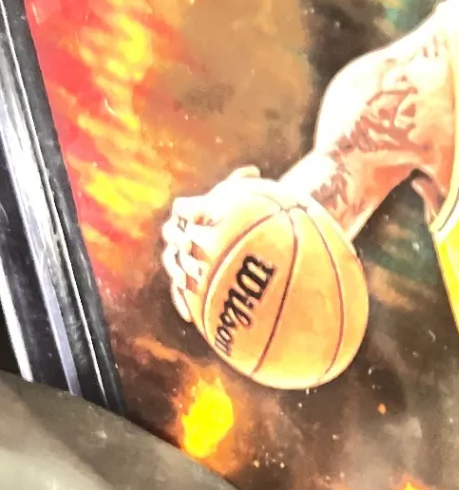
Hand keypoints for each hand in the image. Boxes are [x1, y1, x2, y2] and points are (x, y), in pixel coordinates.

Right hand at [160, 165, 274, 324]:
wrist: (229, 235)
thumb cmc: (235, 214)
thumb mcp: (238, 200)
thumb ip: (240, 185)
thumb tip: (253, 171)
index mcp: (189, 213)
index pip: (182, 209)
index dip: (188, 211)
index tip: (200, 217)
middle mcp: (179, 233)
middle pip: (174, 237)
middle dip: (182, 244)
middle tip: (194, 250)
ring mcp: (179, 257)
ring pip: (173, 265)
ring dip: (180, 273)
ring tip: (189, 282)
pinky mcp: (184, 278)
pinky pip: (179, 291)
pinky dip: (182, 303)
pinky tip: (190, 318)